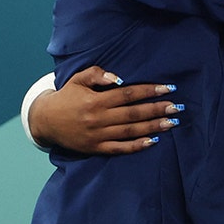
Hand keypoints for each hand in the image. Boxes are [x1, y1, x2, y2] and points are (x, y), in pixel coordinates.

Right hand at [28, 66, 181, 154]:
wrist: (46, 120)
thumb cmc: (67, 96)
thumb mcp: (78, 79)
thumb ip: (98, 74)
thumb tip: (119, 78)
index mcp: (96, 100)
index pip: (129, 94)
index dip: (149, 91)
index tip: (168, 88)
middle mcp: (98, 118)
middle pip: (134, 114)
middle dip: (158, 110)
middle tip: (177, 107)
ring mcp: (98, 135)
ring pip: (130, 131)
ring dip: (153, 127)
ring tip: (172, 123)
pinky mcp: (96, 148)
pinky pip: (120, 148)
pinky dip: (137, 146)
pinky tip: (153, 141)